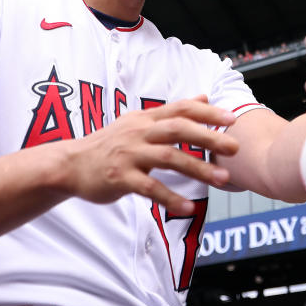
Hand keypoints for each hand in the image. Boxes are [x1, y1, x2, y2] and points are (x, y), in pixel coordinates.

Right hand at [65, 96, 237, 214]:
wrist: (71, 164)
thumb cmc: (109, 144)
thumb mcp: (139, 122)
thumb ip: (172, 112)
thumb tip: (203, 97)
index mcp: (145, 119)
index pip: (180, 109)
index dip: (208, 112)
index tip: (233, 119)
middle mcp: (139, 132)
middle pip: (179, 129)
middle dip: (209, 137)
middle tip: (235, 147)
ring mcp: (129, 154)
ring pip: (169, 158)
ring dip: (198, 169)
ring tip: (222, 179)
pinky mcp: (120, 177)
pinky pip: (149, 188)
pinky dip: (170, 197)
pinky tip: (188, 208)